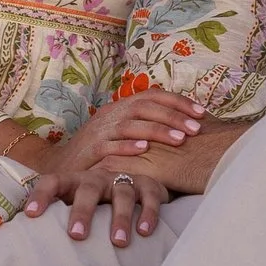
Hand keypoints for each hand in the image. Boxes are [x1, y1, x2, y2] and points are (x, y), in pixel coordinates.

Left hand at [22, 155, 170, 245]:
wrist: (135, 186)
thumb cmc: (95, 205)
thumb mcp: (73, 206)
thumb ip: (52, 219)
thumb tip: (15, 237)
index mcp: (74, 182)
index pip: (52, 182)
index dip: (41, 195)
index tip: (30, 215)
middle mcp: (97, 178)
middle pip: (88, 189)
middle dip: (82, 211)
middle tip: (76, 236)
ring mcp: (124, 180)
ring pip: (122, 194)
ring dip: (120, 218)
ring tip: (118, 242)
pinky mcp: (149, 186)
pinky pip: (150, 198)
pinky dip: (149, 213)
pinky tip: (145, 232)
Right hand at [45, 88, 204, 175]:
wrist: (62, 169)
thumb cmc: (100, 154)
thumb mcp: (122, 134)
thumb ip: (146, 127)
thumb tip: (184, 127)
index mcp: (121, 107)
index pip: (153, 95)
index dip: (178, 102)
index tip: (202, 113)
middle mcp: (111, 114)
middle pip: (145, 107)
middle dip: (174, 117)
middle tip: (197, 129)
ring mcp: (99, 131)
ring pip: (131, 124)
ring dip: (157, 131)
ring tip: (180, 140)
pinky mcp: (90, 150)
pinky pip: (110, 145)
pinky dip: (128, 146)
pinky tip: (145, 150)